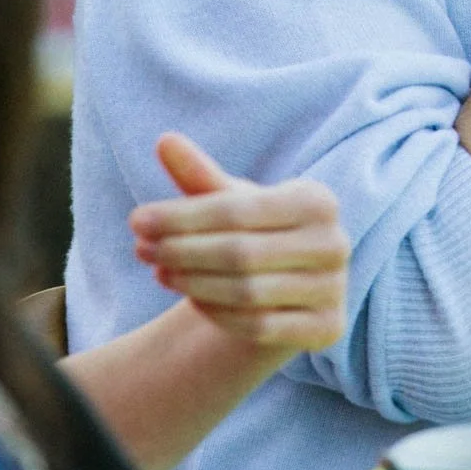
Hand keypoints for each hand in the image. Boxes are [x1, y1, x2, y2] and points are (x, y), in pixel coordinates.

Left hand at [129, 133, 349, 351]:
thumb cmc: (256, 234)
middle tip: (142, 249)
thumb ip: (200, 174)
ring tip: (159, 271)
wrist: (293, 291)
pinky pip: (259, 327)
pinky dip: (218, 315)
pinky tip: (191, 301)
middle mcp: (334, 242)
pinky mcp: (326, 329)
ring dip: (194, 284)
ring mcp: (333, 288)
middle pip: (241, 252)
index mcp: (317, 199)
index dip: (183, 216)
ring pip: (247, 292)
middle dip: (183, 251)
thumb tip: (164, 140)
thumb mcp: (230, 203)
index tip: (137, 220)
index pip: (237, 210)